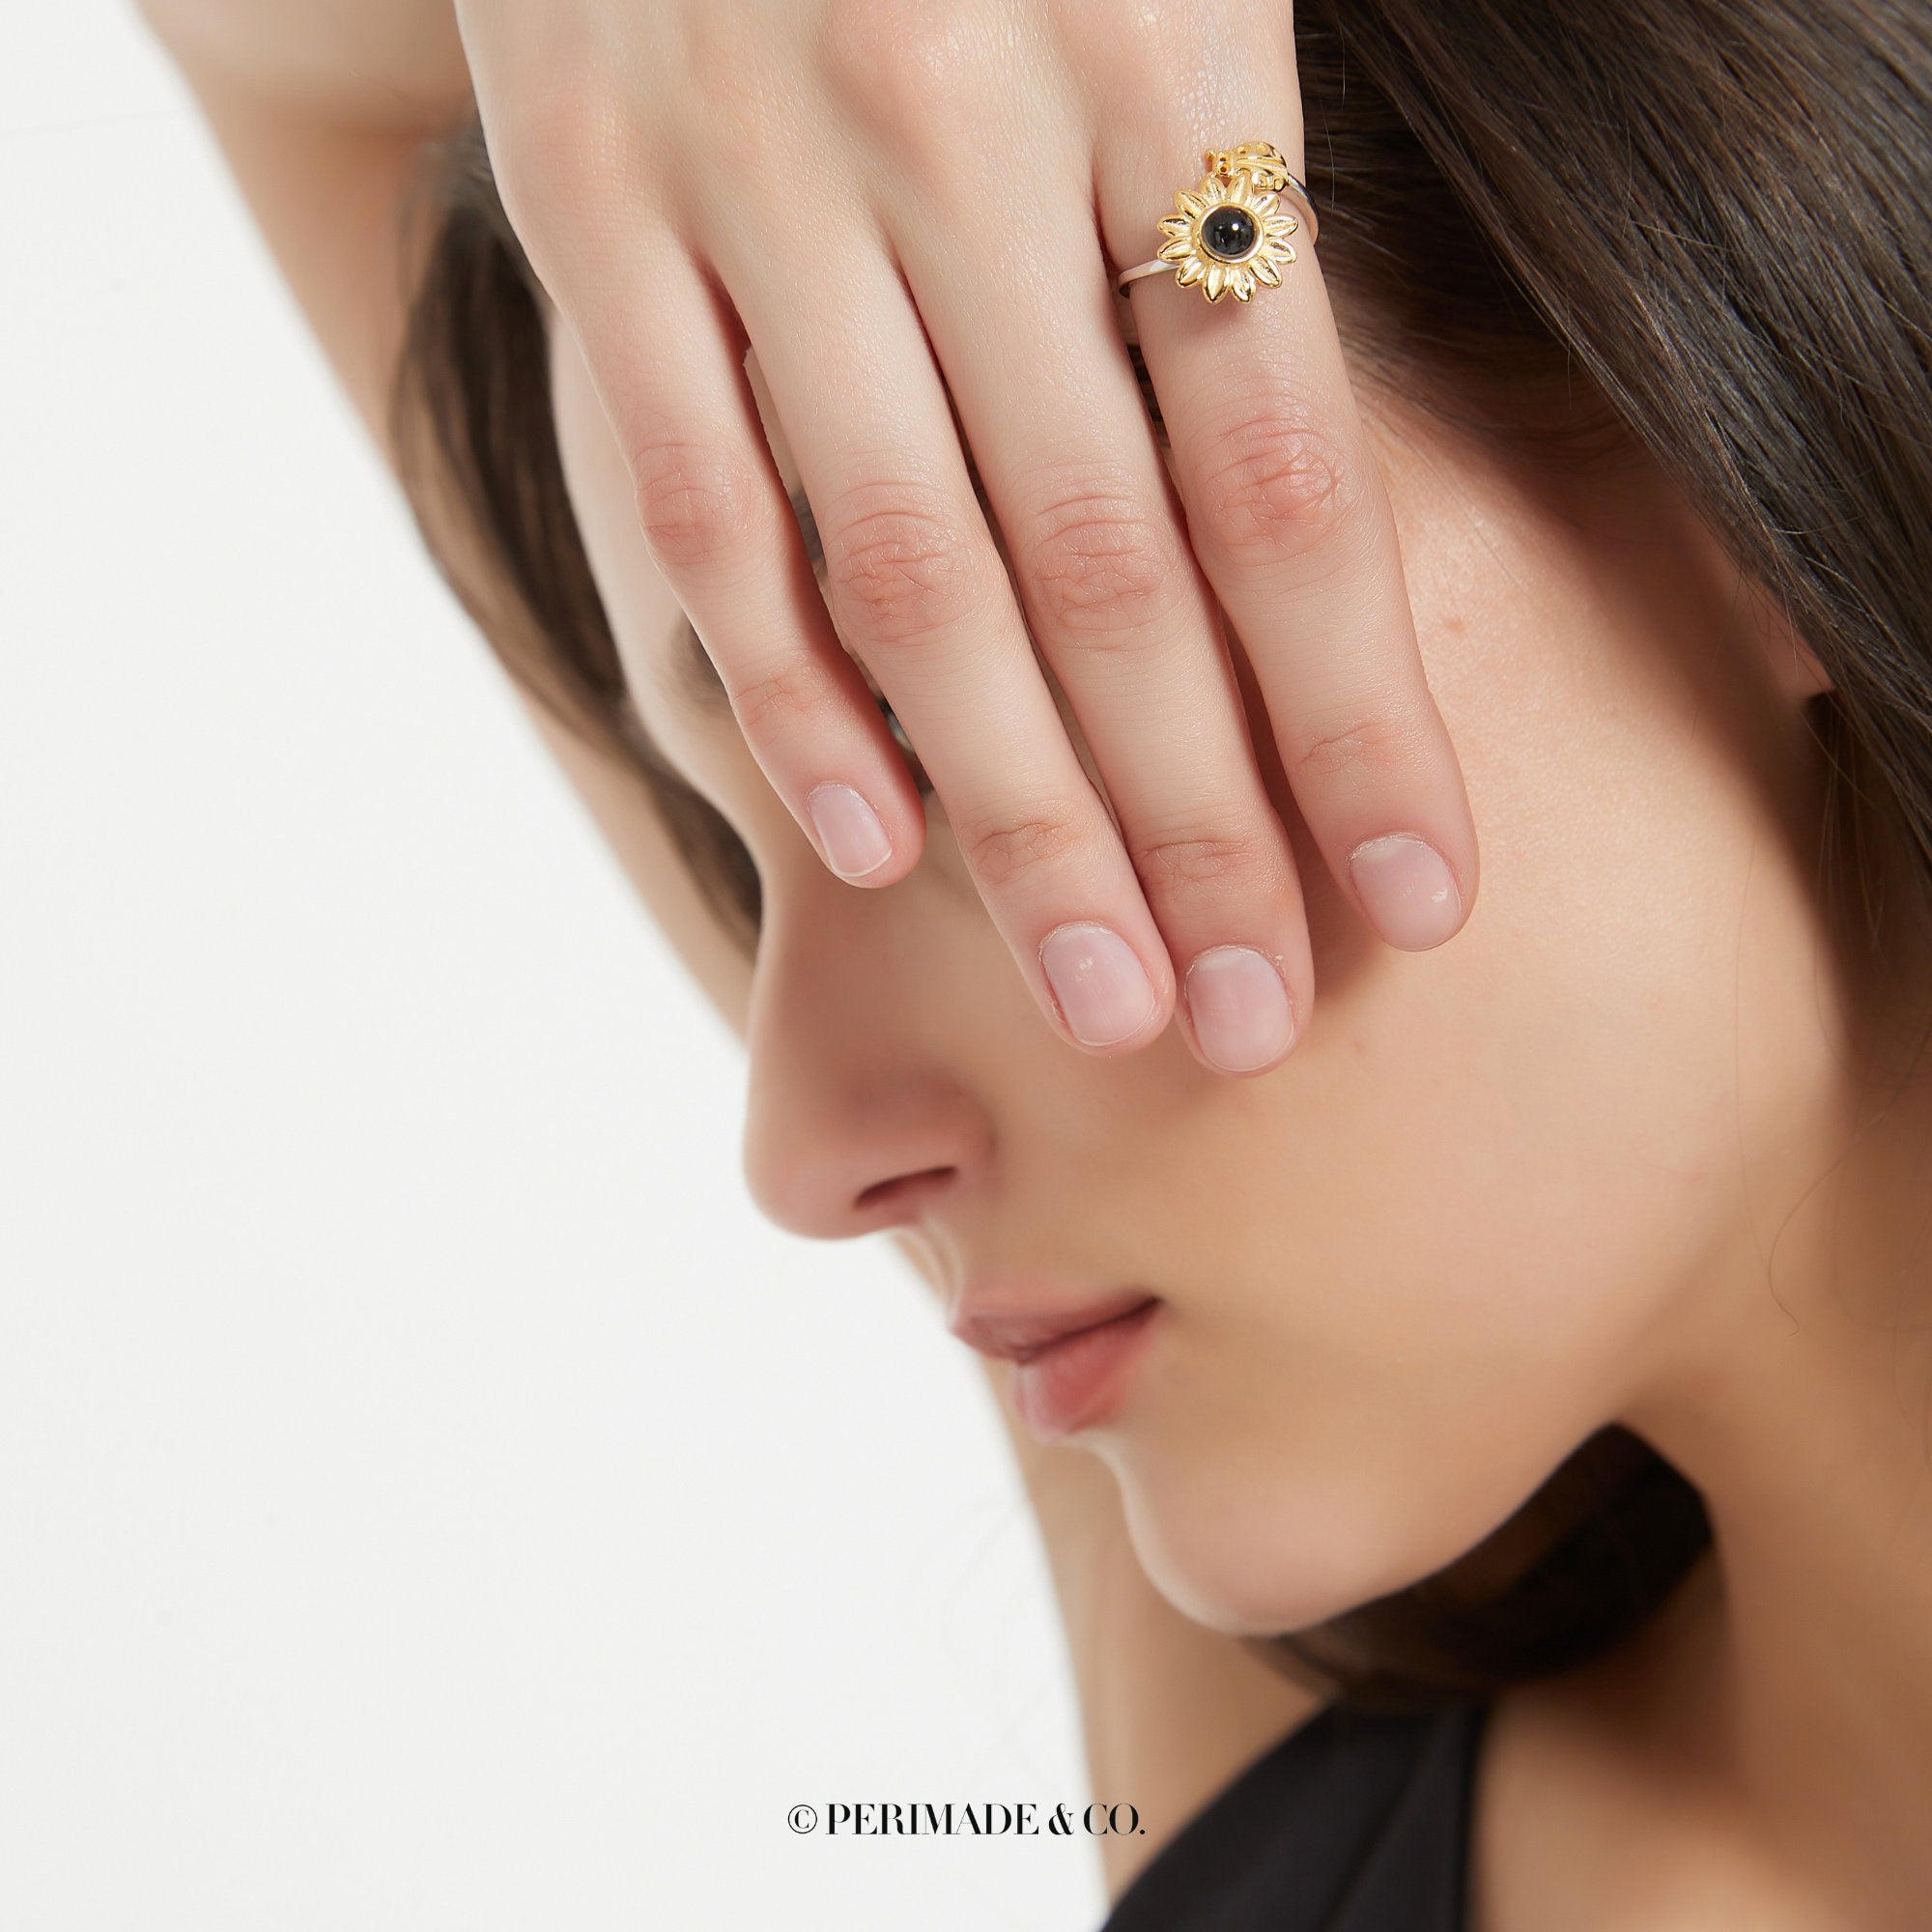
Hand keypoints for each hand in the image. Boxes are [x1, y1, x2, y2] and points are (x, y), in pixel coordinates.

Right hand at [452, 0, 1477, 1075]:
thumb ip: (1235, 199)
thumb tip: (1307, 504)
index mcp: (1162, 40)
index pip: (1292, 469)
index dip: (1359, 710)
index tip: (1425, 898)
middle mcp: (957, 121)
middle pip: (1113, 568)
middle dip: (1197, 821)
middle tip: (1251, 1022)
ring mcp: (756, 172)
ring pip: (917, 566)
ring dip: (1019, 813)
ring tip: (1106, 994)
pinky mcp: (596, 205)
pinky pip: (701, 490)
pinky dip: (786, 679)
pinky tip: (871, 841)